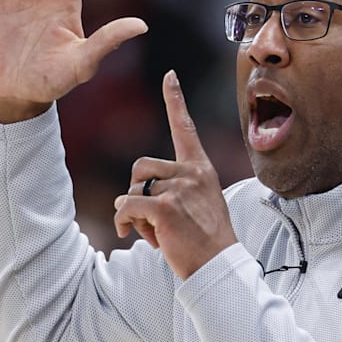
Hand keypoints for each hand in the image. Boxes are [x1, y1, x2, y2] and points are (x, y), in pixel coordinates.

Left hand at [113, 71, 237, 279]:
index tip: (169, 75)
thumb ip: (176, 190)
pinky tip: (134, 234)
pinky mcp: (164, 207)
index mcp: (201, 169)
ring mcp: (178, 189)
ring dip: (133, 212)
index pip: (185, 128)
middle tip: (152, 219)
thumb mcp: (200, 204)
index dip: (175, 100)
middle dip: (137, 192)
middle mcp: (191, 173)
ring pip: (132, 188)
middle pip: (140, 167)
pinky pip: (126, 205)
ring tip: (154, 231)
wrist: (218, 265)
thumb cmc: (205, 240)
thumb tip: (130, 197)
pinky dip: (124, 221)